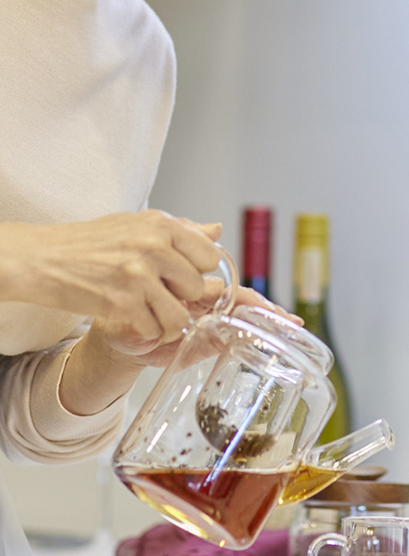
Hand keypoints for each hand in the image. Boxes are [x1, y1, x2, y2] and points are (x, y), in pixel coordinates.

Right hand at [0, 210, 223, 356]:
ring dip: (169, 321)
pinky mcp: (122, 303)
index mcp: (161, 225)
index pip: (209, 256)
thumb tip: (216, 230)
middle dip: (182, 297)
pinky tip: (134, 319)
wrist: (45, 258)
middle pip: (197, 287)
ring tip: (153, 313)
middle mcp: (154, 247)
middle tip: (162, 295)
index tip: (183, 277)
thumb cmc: (89, 242)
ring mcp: (139, 276)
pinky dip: (147, 330)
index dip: (198, 271)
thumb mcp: (137, 225)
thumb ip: (180, 230)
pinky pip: (154, 328)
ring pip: (180, 314)